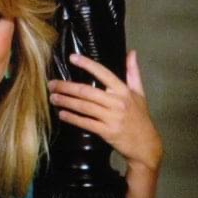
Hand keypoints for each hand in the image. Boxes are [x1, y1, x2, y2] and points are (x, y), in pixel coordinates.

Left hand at [48, 50, 161, 171]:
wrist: (146, 145)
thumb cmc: (140, 117)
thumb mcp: (139, 93)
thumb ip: (133, 72)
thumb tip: (131, 52)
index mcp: (123, 91)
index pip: (103, 73)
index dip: (87, 64)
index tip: (72, 57)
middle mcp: (117, 102)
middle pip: (86, 91)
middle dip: (66, 87)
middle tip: (51, 84)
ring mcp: (112, 118)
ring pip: (83, 107)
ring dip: (65, 101)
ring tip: (52, 97)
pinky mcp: (107, 132)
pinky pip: (85, 123)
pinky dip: (72, 118)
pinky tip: (62, 114)